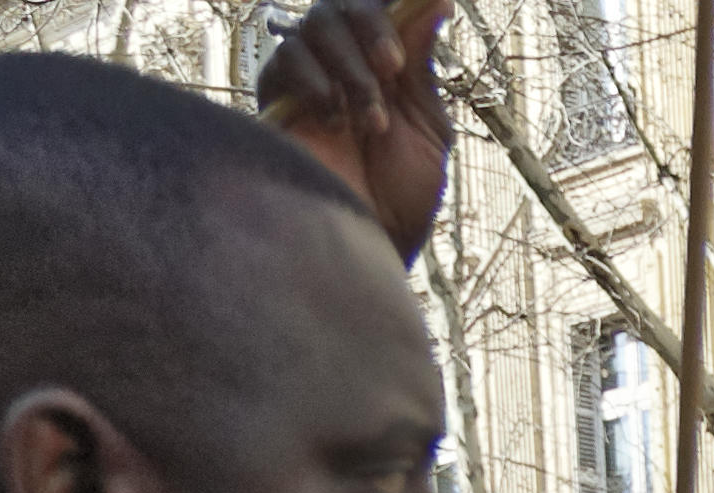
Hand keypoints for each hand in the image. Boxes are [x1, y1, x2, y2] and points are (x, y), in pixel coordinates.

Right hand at [255, 0, 449, 259]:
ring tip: (371, 124)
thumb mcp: (425, 129)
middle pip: (341, 4)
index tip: (433, 1)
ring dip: (352, 70)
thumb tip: (437, 2)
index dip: (393, 4)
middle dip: (372, 26)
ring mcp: (308, 77)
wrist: (367, 247)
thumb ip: (423, 69)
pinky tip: (333, 121)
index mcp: (382, 67)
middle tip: (394, 67)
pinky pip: (287, 57)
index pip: (380, 10)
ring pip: (316, 25)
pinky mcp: (277, 97)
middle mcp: (342, 64)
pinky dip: (316, 82)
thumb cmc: (400, 199)